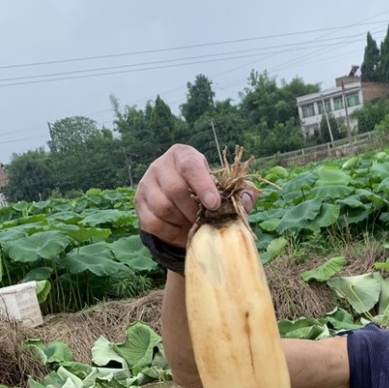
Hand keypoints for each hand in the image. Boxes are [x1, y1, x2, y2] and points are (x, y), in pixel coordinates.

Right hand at [134, 143, 257, 247]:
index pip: (190, 165)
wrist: (181, 212)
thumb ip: (240, 195)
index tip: (214, 204)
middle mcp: (161, 165)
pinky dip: (169, 231)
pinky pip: (153, 222)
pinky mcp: (139, 204)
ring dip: (182, 221)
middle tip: (205, 220)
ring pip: (163, 207)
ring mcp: (146, 184)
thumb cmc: (206, 198)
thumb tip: (249, 197)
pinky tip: (179, 229)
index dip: (203, 185)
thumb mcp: (224, 194)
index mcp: (183, 155)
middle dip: (194, 210)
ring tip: (192, 223)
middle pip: (175, 189)